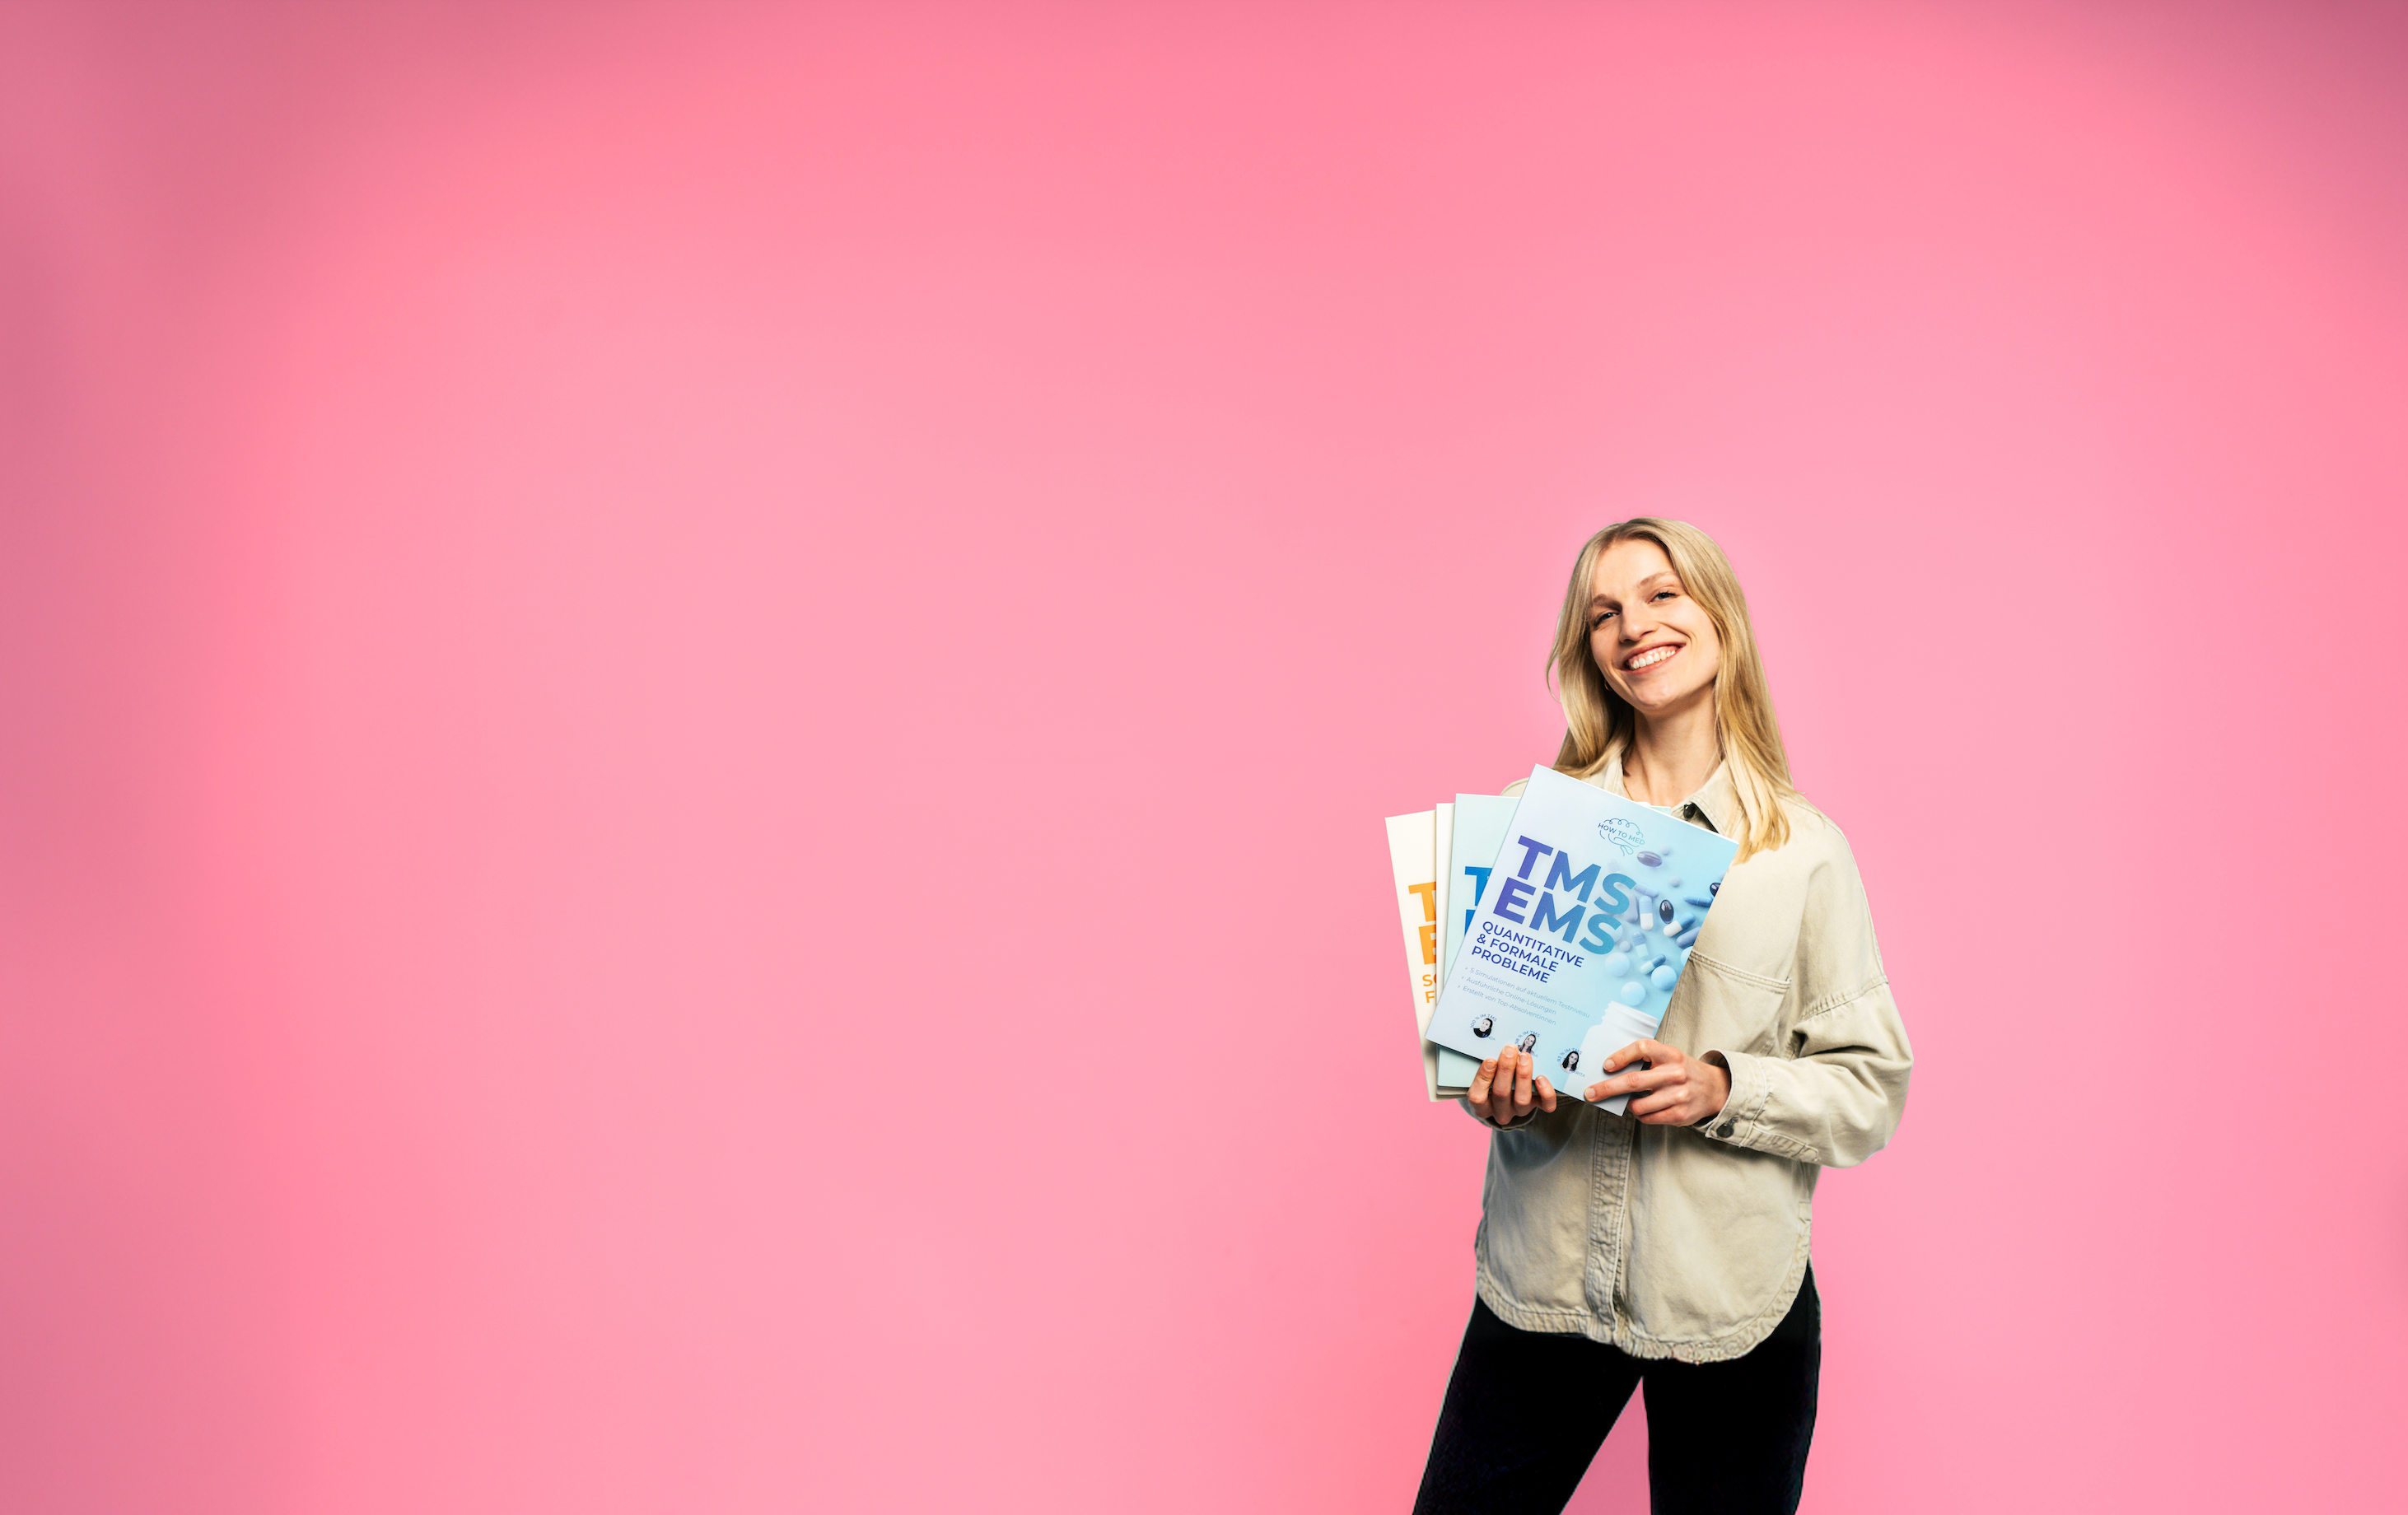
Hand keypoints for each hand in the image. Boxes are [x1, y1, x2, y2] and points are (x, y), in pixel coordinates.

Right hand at [1467, 1048, 1556, 1127]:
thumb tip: (1494, 1047)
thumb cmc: (1493, 1081)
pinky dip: (1545, 1092)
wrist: (1511, 1096)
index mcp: (1482, 1106)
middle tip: (1510, 1050)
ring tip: (1524, 1057)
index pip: (1477, 1098)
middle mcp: (1500, 1112)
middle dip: (1506, 1070)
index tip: (1490, 1060)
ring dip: (1523, 1076)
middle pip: (1501, 1094)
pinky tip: (1542, 1077)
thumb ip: (1487, 1066)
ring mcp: (1519, 1111)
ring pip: (1521, 1099)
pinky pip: (1545, 1105)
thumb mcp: (1485, 1076)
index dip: (1483, 1079)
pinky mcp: (1536, 1107)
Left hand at [1584, 1038, 1729, 1125]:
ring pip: (1638, 1105)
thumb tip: (1609, 1069)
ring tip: (1631, 1101)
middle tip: (1590, 1093)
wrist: (1714, 1088)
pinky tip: (1645, 1109)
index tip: (1606, 1065)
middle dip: (1607, 1088)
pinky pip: (1648, 1118)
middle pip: (1633, 1081)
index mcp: (1671, 1054)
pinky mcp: (1679, 1115)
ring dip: (1628, 1105)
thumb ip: (1647, 1058)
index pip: (1642, 1048)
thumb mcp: (1669, 1056)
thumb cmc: (1682, 1070)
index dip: (1621, 1056)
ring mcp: (1678, 1096)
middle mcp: (1675, 1074)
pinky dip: (1641, 1115)